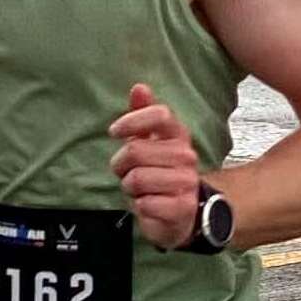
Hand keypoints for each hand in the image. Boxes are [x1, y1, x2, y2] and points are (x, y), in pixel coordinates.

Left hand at [108, 85, 202, 249]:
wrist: (184, 212)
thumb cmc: (159, 172)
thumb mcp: (150, 142)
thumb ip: (143, 114)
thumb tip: (140, 87)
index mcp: (178, 135)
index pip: (160, 115)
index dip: (132, 121)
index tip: (114, 132)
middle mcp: (186, 155)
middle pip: (135, 150)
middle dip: (121, 165)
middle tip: (126, 173)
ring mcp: (186, 181)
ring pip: (137, 178)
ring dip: (130, 188)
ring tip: (139, 190)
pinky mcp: (182, 207)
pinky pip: (145, 203)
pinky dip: (140, 206)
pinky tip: (149, 205)